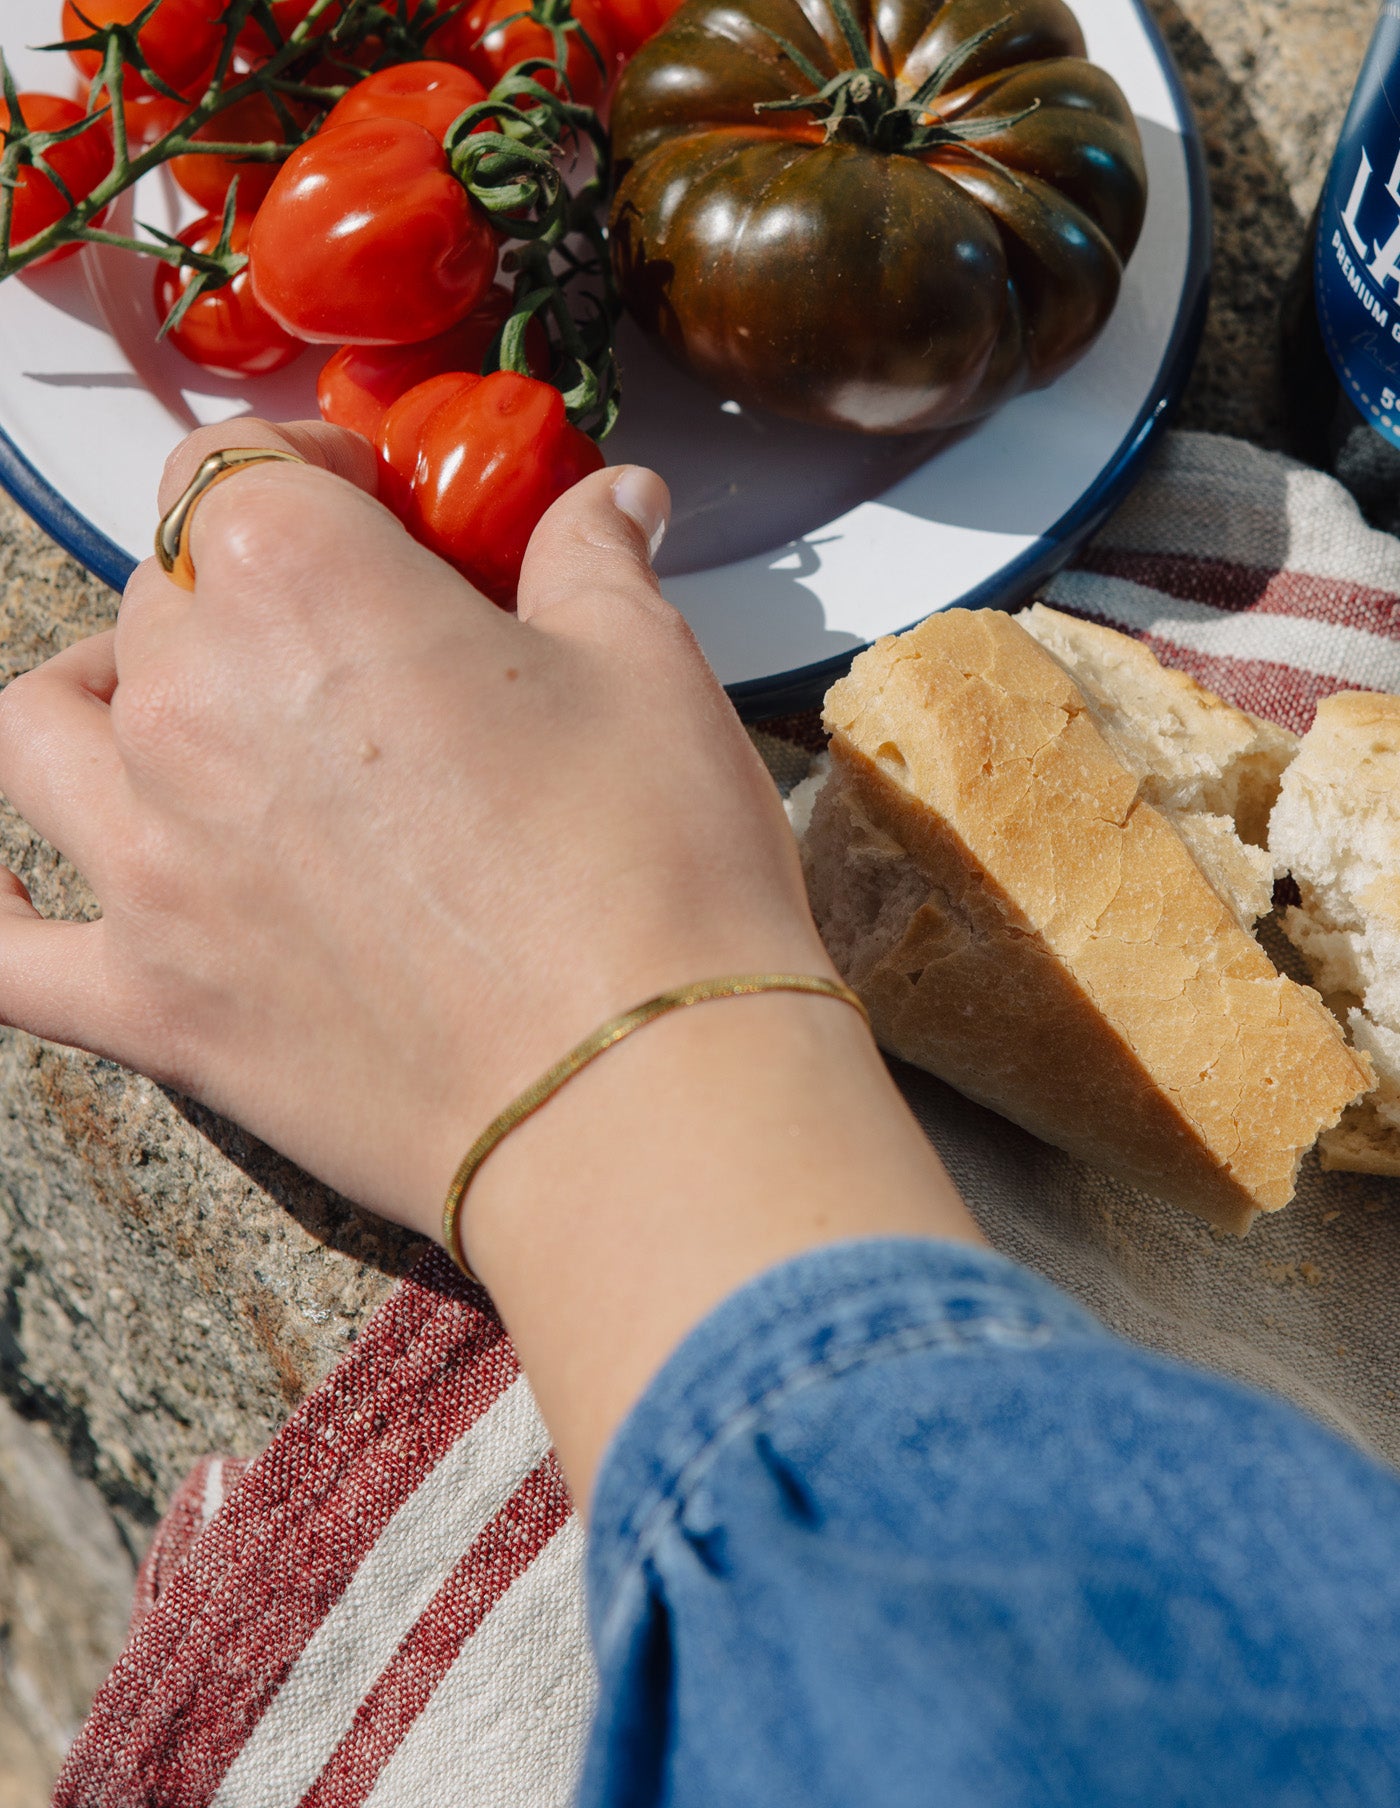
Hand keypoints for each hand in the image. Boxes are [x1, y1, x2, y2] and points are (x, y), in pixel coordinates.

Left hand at [0, 419, 832, 1240]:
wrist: (637, 1099)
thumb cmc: (653, 872)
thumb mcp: (649, 669)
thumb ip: (594, 558)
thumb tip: (611, 500)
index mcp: (299, 585)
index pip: (237, 464)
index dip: (311, 468)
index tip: (377, 506)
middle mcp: (190, 708)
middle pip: (158, 597)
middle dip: (246, 592)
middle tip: (355, 641)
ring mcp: (150, 864)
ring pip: (43, 731)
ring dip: (100, 697)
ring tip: (179, 714)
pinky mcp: (155, 1005)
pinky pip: (6, 956)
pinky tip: (15, 890)